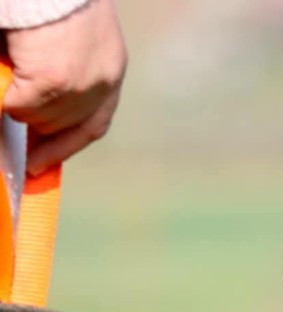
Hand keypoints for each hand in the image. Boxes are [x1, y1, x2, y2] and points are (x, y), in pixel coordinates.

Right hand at [3, 0, 125, 174]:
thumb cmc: (49, 2)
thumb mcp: (67, 39)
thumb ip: (57, 73)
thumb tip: (29, 113)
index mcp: (111, 68)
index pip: (93, 123)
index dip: (65, 146)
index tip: (41, 165)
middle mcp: (103, 82)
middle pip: (64, 126)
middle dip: (35, 132)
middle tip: (14, 149)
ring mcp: (80, 85)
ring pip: (38, 118)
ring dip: (17, 107)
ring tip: (8, 93)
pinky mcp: (54, 82)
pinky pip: (19, 106)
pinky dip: (6, 101)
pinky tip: (3, 90)